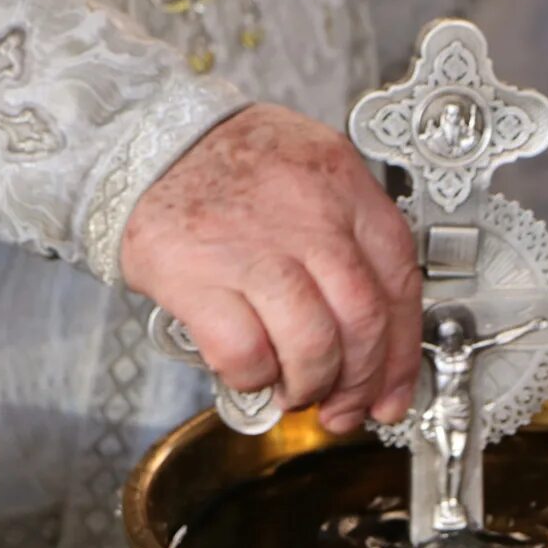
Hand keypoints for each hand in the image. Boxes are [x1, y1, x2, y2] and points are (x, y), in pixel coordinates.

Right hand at [122, 103, 421, 432]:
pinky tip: (250, 370)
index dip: (402, 351)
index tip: (392, 388)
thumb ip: (347, 237)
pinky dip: (254, 378)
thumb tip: (374, 332)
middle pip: (364, 321)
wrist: (145, 142)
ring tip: (295, 389)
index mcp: (341, 184)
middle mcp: (307, 214)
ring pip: (314, 345)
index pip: (399, 280)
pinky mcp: (198, 277)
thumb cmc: (226, 164)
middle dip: (361, 382)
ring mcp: (253, 247)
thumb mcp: (307, 172)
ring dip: (309, 385)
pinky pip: (246, 354)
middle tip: (346, 405)